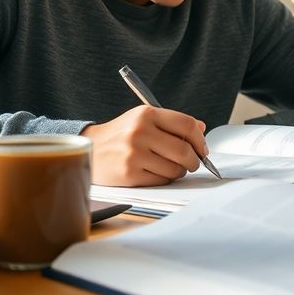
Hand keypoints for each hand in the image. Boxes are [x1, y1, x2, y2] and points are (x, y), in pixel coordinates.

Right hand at [81, 105, 207, 186]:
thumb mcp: (142, 119)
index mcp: (146, 114)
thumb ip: (171, 122)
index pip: (187, 125)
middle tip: (193, 163)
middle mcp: (140, 132)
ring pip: (176, 168)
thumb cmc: (121, 135)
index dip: (200, 139)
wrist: (91, 149)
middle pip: (185, 150)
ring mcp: (134, 154)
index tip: (202, 148)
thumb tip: (201, 129)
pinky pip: (162, 180)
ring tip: (170, 167)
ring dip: (179, 171)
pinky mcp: (130, 174)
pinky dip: (165, 179)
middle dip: (194, 160)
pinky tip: (156, 172)